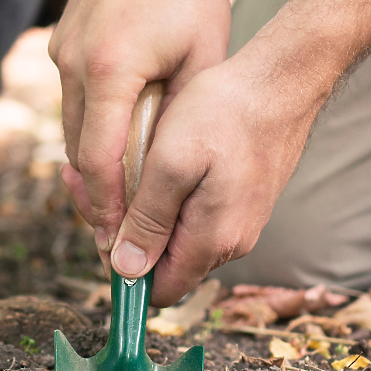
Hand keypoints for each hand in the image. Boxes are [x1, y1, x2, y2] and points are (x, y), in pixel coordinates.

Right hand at [49, 0, 228, 253]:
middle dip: (96, 196)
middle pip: (76, 151)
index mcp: (111, 70)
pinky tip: (116, 143)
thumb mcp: (202, 62)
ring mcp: (62, 48)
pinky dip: (91, 125)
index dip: (108, 208)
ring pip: (70, 126)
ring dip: (93, 161)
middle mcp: (75, 62)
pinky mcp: (62, 39)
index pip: (99, 160)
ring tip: (118, 200)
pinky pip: (72, 97)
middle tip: (117, 235)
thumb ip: (178, 120)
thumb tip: (166, 179)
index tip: (120, 241)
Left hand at [109, 45, 325, 304]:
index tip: (98, 223)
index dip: (122, 268)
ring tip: (113, 162)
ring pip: (176, 233)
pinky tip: (149, 158)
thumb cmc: (225, 112)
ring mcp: (240, 220)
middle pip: (164, 261)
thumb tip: (125, 271)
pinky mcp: (242, 198)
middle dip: (123, 227)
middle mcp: (231, 240)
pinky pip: (194, 211)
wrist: (282, 80)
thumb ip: (148, 221)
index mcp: (213, 240)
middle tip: (88, 180)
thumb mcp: (171, 163)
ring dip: (141, 207)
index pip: (158, 291)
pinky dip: (165, 192)